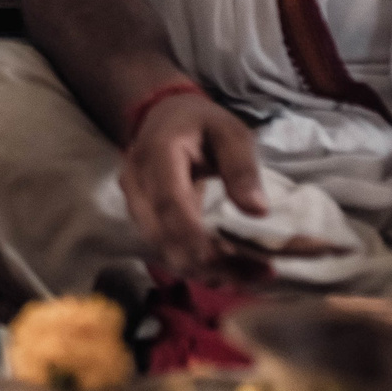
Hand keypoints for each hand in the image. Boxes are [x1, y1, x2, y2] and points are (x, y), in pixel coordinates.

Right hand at [117, 91, 268, 276]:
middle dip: (207, 262)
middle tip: (257, 274)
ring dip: (204, 268)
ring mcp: (134, 199)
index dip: (195, 237)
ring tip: (249, 274)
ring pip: (162, 246)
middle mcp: (136, 179)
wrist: (166, 116)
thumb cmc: (203, 124)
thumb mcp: (231, 133)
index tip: (232, 260)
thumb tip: (257, 211)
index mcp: (158, 153)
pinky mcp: (141, 214)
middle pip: (162, 234)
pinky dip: (196, 263)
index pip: (169, 203)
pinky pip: (165, 246)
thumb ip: (242, 168)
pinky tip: (228, 269)